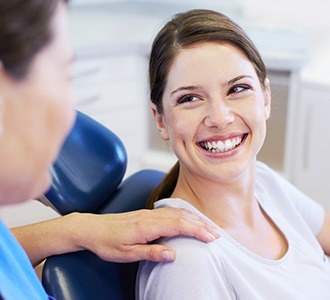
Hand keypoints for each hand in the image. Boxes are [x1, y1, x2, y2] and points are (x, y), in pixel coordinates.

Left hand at [75, 208, 219, 262]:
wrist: (92, 228)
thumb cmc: (107, 243)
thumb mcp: (126, 253)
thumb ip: (150, 252)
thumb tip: (173, 254)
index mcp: (147, 226)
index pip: (178, 225)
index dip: (197, 230)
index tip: (211, 237)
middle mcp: (150, 216)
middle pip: (182, 216)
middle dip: (201, 224)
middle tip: (217, 233)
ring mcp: (149, 213)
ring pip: (177, 212)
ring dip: (194, 218)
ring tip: (208, 226)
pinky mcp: (147, 214)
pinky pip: (170, 211)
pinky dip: (184, 214)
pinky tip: (189, 218)